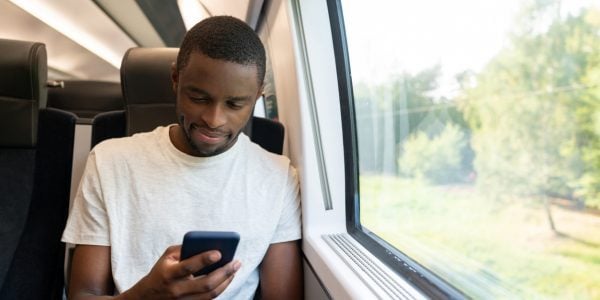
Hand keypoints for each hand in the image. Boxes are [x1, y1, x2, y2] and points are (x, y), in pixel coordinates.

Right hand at [121, 245, 240, 298]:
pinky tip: (228, 278)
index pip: (188, 267)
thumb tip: (208, 244)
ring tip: (235, 269)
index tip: (218, 253)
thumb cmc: (162, 271)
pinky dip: (221, 288)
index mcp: (169, 274)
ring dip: (226, 281)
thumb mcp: (167, 257)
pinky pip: (210, 299)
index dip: (203, 260)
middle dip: (224, 272)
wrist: (148, 297)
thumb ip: (185, 248)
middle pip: (205, 284)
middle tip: (236, 262)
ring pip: (211, 294)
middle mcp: (177, 290)